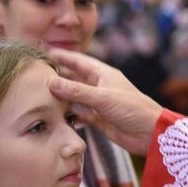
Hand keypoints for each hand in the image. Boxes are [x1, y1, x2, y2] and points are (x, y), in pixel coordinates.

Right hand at [48, 48, 162, 155]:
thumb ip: (77, 91)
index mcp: (102, 74)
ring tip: (41, 95)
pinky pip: (80, 114)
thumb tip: (51, 83)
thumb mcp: (103, 97)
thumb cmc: (132, 109)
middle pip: (74, 78)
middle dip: (58, 76)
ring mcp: (98, 103)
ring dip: (61, 96)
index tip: (45, 53)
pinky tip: (57, 115)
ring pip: (75, 97)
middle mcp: (99, 86)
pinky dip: (70, 115)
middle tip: (38, 75)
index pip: (78, 61)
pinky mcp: (99, 120)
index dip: (62, 56)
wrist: (149, 133)